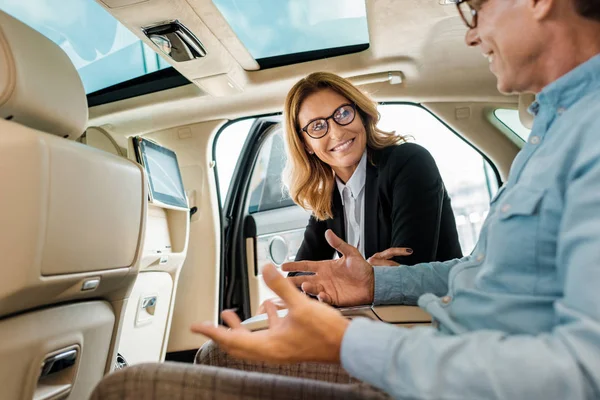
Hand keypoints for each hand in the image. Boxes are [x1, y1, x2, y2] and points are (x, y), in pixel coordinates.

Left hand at [191, 264, 348, 363]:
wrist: (346, 345)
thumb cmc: (326, 333)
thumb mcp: (300, 305)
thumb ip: (280, 286)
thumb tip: (265, 269)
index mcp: (268, 345)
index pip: (231, 339)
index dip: (212, 331)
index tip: (197, 326)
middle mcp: (271, 350)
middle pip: (236, 344)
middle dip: (221, 332)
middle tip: (207, 324)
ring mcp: (280, 347)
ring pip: (251, 339)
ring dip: (239, 327)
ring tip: (228, 316)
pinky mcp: (290, 342)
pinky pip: (269, 332)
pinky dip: (262, 321)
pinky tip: (268, 306)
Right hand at [282, 230, 410, 305]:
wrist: (373, 283)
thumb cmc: (363, 269)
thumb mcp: (351, 253)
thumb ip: (338, 244)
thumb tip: (328, 232)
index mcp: (325, 267)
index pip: (306, 265)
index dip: (295, 265)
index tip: (283, 266)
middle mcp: (323, 278)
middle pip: (304, 279)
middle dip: (293, 280)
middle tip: (284, 281)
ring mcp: (327, 289)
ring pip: (312, 289)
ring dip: (307, 288)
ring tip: (305, 285)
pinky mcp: (334, 299)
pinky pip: (324, 300)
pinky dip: (321, 298)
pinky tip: (321, 295)